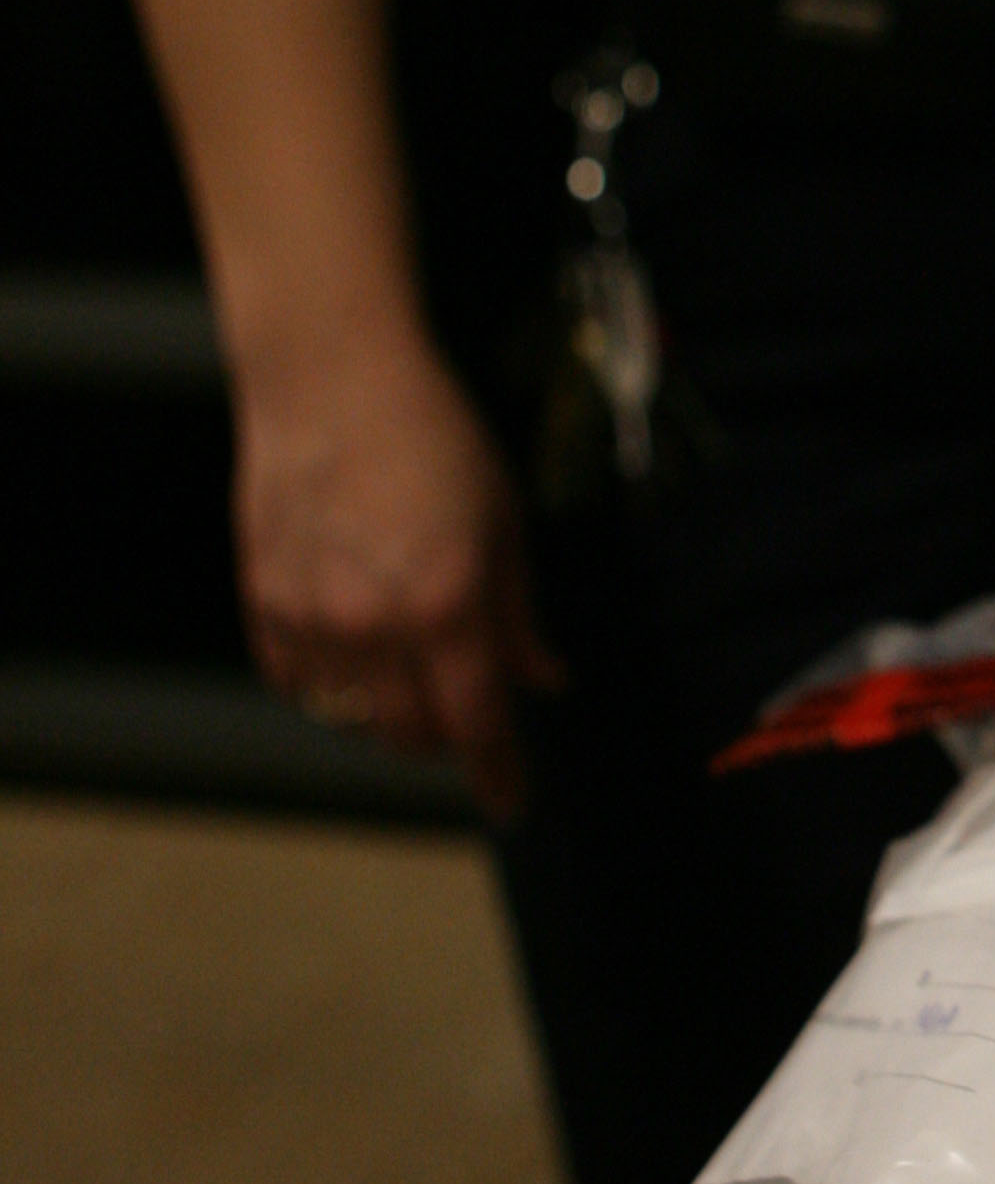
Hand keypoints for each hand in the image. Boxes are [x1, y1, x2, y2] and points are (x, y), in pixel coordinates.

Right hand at [232, 326, 562, 820]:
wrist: (332, 379)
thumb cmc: (434, 437)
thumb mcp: (504, 522)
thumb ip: (519, 615)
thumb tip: (543, 681)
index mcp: (446, 606)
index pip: (477, 725)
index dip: (499, 773)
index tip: (512, 804)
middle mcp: (373, 627)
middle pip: (410, 735)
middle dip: (446, 736)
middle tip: (466, 702)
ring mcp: (309, 620)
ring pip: (350, 717)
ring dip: (388, 710)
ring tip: (409, 662)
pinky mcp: (263, 603)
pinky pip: (296, 682)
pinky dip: (330, 683)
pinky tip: (353, 644)